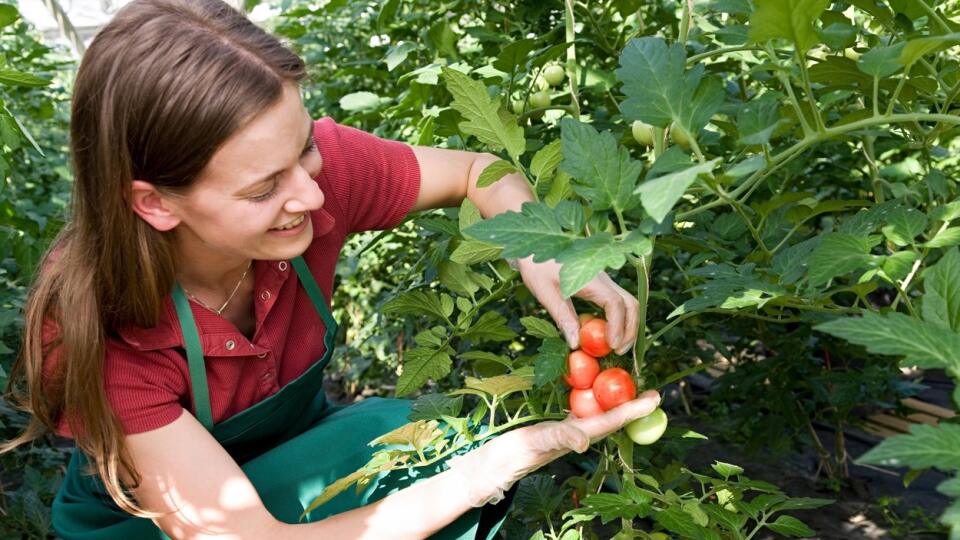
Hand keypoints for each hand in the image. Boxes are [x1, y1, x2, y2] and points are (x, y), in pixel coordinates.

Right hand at [446, 390, 660, 506]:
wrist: (496, 463)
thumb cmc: (516, 453)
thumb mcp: (538, 441)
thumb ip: (560, 437)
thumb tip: (583, 441)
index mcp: (579, 435)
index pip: (614, 420)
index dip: (636, 408)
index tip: (656, 397)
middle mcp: (579, 432)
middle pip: (612, 415)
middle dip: (631, 402)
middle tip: (649, 386)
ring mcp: (569, 428)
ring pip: (598, 411)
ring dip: (613, 398)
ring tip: (626, 379)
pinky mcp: (558, 425)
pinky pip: (580, 408)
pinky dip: (590, 395)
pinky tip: (588, 382)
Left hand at [514, 256, 640, 354]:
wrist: (535, 245)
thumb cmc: (536, 266)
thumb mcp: (545, 292)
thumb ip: (562, 316)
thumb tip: (576, 344)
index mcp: (591, 278)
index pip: (615, 303)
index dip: (618, 327)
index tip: (611, 346)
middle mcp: (603, 278)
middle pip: (630, 304)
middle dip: (630, 330)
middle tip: (618, 352)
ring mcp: (604, 280)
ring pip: (628, 303)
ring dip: (627, 326)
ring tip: (615, 347)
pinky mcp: (601, 284)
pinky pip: (617, 302)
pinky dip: (619, 320)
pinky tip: (606, 334)